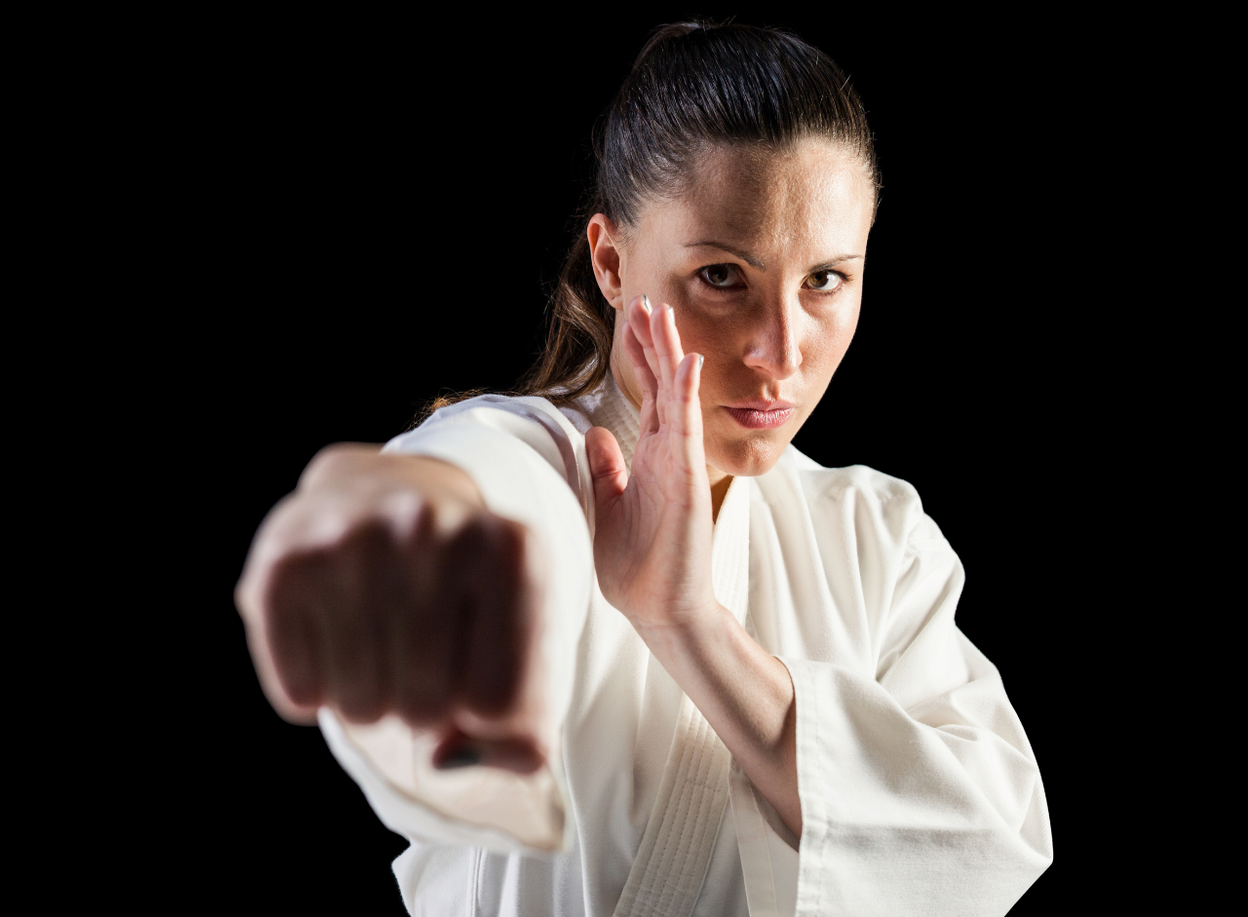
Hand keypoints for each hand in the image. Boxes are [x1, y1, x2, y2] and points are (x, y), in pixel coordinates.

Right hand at [235, 445, 545, 772]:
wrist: (378, 497)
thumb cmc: (461, 598)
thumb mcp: (520, 648)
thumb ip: (520, 736)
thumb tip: (444, 762)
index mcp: (512, 549)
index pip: (500, 708)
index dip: (485, 716)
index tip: (478, 669)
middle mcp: (432, 526)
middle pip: (427, 710)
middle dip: (424, 706)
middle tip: (419, 652)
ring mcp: (353, 538)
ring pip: (361, 708)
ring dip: (370, 701)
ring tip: (378, 641)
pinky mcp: (283, 563)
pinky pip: (301, 694)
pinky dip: (315, 688)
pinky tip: (330, 633)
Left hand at [586, 296, 718, 634]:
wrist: (660, 608)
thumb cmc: (637, 566)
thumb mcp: (608, 505)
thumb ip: (606, 468)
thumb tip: (593, 433)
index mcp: (649, 456)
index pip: (645, 394)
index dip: (638, 357)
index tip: (631, 321)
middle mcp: (666, 452)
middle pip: (661, 384)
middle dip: (652, 341)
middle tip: (646, 298)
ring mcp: (678, 461)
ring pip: (674, 395)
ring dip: (668, 353)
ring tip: (661, 313)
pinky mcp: (686, 477)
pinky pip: (686, 426)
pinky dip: (686, 392)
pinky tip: (686, 361)